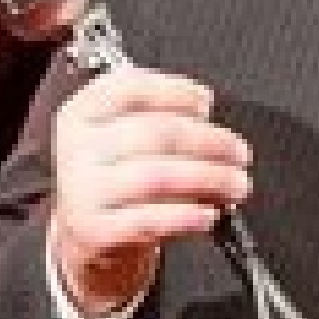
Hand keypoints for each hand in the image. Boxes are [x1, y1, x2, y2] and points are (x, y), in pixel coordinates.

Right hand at [49, 67, 251, 318]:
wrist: (87, 226)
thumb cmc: (120, 167)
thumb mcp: (126, 129)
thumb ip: (165, 114)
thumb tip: (214, 129)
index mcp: (84, 110)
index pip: (130, 88)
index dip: (177, 92)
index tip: (206, 104)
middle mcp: (77, 147)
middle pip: (156, 133)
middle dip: (211, 142)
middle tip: (240, 153)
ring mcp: (82, 190)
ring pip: (158, 176)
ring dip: (211, 179)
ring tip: (237, 184)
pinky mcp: (94, 231)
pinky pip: (151, 220)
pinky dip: (188, 216)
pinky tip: (210, 214)